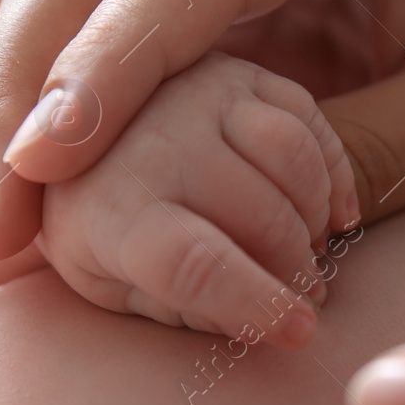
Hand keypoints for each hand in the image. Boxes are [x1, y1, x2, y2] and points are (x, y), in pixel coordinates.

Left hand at [38, 52, 353, 344]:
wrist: (71, 145)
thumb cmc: (100, 236)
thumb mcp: (115, 287)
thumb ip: (184, 308)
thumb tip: (270, 320)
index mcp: (107, 210)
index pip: (190, 263)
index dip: (255, 301)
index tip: (301, 331)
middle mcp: (149, 139)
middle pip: (259, 215)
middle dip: (297, 270)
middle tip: (305, 296)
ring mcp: (194, 94)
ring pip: (292, 157)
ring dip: (315, 218)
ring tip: (308, 251)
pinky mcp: (235, 73)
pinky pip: (308, 119)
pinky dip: (333, 173)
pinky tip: (330, 214)